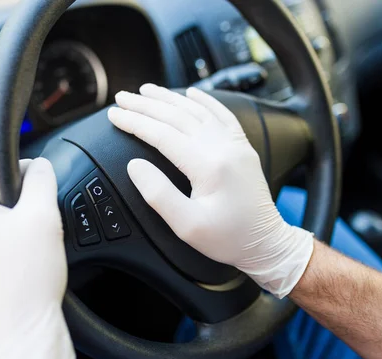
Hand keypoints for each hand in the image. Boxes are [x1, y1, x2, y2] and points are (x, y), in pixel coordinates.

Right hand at [107, 84, 313, 297]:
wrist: (267, 244)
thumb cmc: (228, 238)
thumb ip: (158, 194)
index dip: (134, 122)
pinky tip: (192, 93)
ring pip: (197, 111)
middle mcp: (223, 148)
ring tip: (147, 91)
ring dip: (170, 98)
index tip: (114, 115)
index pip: (162, 135)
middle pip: (177, 117)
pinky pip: (223, 115)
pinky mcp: (243, 149)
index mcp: (208, 166)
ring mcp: (235, 146)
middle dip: (145, 105)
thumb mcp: (186, 226)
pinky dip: (205, 101)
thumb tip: (135, 166)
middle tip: (122, 97)